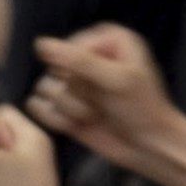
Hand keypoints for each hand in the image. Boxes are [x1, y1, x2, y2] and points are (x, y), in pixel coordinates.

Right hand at [24, 24, 182, 169]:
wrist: (146, 145)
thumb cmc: (141, 109)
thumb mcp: (115, 80)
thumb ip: (78, 60)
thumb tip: (41, 44)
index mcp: (107, 40)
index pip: (70, 46)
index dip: (80, 68)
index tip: (100, 81)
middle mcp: (88, 57)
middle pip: (55, 68)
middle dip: (76, 90)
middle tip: (100, 101)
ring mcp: (74, 82)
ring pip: (45, 88)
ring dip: (69, 107)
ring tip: (93, 114)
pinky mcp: (63, 105)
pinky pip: (39, 107)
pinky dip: (56, 119)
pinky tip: (77, 124)